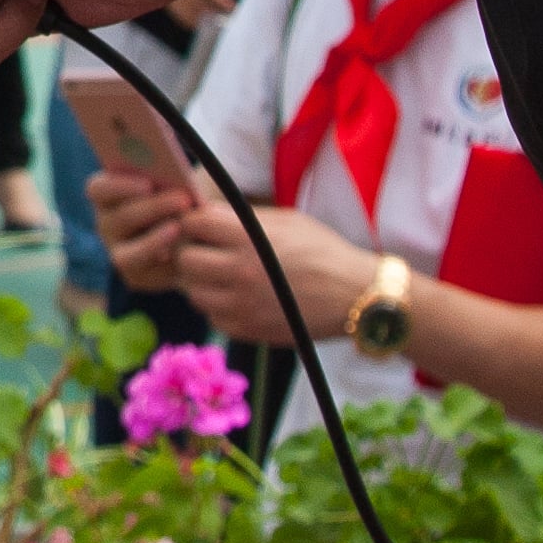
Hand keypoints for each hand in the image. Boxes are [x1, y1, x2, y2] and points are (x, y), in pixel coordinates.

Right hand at [88, 156, 202, 293]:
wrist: (188, 238)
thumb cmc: (175, 199)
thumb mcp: (170, 184)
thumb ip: (166, 180)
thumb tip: (176, 181)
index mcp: (106, 194)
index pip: (98, 188)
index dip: (119, 186)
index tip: (148, 184)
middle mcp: (106, 224)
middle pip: (121, 217)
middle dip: (153, 208)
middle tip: (182, 201)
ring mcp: (117, 252)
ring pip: (129, 251)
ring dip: (156, 239)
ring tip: (181, 228)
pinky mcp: (135, 277)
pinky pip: (148, 272)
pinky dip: (166, 263)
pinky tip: (183, 253)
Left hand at [166, 197, 372, 347]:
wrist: (356, 296)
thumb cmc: (323, 251)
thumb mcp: (286, 221)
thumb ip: (242, 217)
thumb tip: (203, 212)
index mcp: (248, 238)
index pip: (193, 223)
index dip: (194, 222)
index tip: (202, 226)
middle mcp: (240, 272)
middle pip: (185, 259)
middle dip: (192, 251)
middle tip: (207, 251)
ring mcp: (242, 305)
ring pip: (193, 292)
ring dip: (202, 282)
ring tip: (222, 276)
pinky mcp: (249, 330)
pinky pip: (213, 317)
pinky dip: (218, 307)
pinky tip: (238, 298)